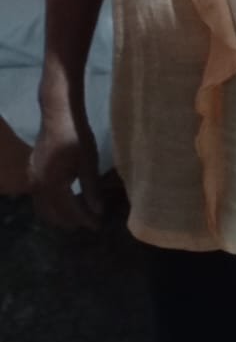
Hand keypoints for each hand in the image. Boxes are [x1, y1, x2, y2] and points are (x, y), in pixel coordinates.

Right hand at [28, 112, 103, 230]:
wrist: (58, 116)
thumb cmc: (77, 136)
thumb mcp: (89, 162)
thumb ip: (91, 188)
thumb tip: (97, 211)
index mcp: (53, 184)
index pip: (69, 211)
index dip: (85, 220)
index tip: (99, 225)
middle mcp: (38, 186)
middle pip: (54, 215)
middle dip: (72, 221)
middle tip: (90, 221)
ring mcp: (32, 180)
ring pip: (44, 209)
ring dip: (61, 216)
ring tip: (80, 214)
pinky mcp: (31, 174)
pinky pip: (39, 199)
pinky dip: (52, 206)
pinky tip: (66, 201)